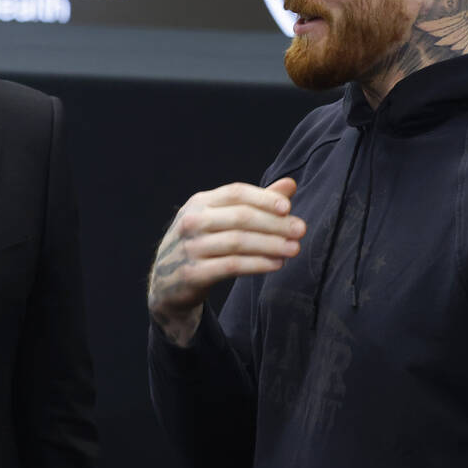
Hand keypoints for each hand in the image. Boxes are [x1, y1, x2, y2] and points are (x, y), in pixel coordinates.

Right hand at [147, 178, 304, 346]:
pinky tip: (276, 264)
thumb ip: (256, 202)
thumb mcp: (222, 219)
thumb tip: (290, 185)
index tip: (288, 207)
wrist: (166, 282)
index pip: (235, 193)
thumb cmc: (203, 244)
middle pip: (240, 217)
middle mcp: (192, 221)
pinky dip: (257, 264)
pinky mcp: (193, 273)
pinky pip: (231, 266)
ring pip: (238, 242)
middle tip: (300, 230)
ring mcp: (190, 247)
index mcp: (199, 202)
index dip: (263, 198)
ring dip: (271, 244)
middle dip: (274, 223)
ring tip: (294, 248)